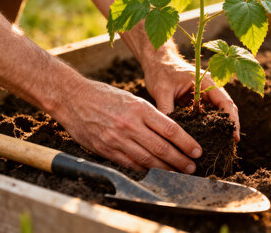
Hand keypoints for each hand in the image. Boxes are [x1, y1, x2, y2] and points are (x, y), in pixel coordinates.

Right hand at [55, 79, 201, 172]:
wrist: (73, 98)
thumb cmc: (105, 96)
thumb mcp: (131, 98)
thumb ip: (149, 115)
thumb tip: (169, 132)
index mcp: (140, 108)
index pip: (170, 129)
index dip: (186, 142)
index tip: (197, 150)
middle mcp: (130, 125)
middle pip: (162, 148)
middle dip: (180, 160)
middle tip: (192, 167)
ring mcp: (117, 139)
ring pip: (148, 159)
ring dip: (166, 169)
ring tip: (178, 173)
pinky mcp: (106, 150)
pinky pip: (130, 164)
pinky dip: (145, 170)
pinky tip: (155, 173)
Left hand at [142, 52, 239, 141]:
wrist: (157, 62)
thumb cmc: (160, 72)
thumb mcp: (161, 90)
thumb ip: (166, 109)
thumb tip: (167, 131)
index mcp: (206, 81)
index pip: (225, 101)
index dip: (231, 119)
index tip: (234, 135)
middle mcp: (210, 87)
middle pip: (227, 107)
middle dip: (231, 124)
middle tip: (233, 142)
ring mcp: (206, 93)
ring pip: (220, 110)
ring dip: (223, 124)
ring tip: (225, 143)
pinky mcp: (199, 99)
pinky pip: (209, 112)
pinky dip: (212, 123)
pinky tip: (211, 136)